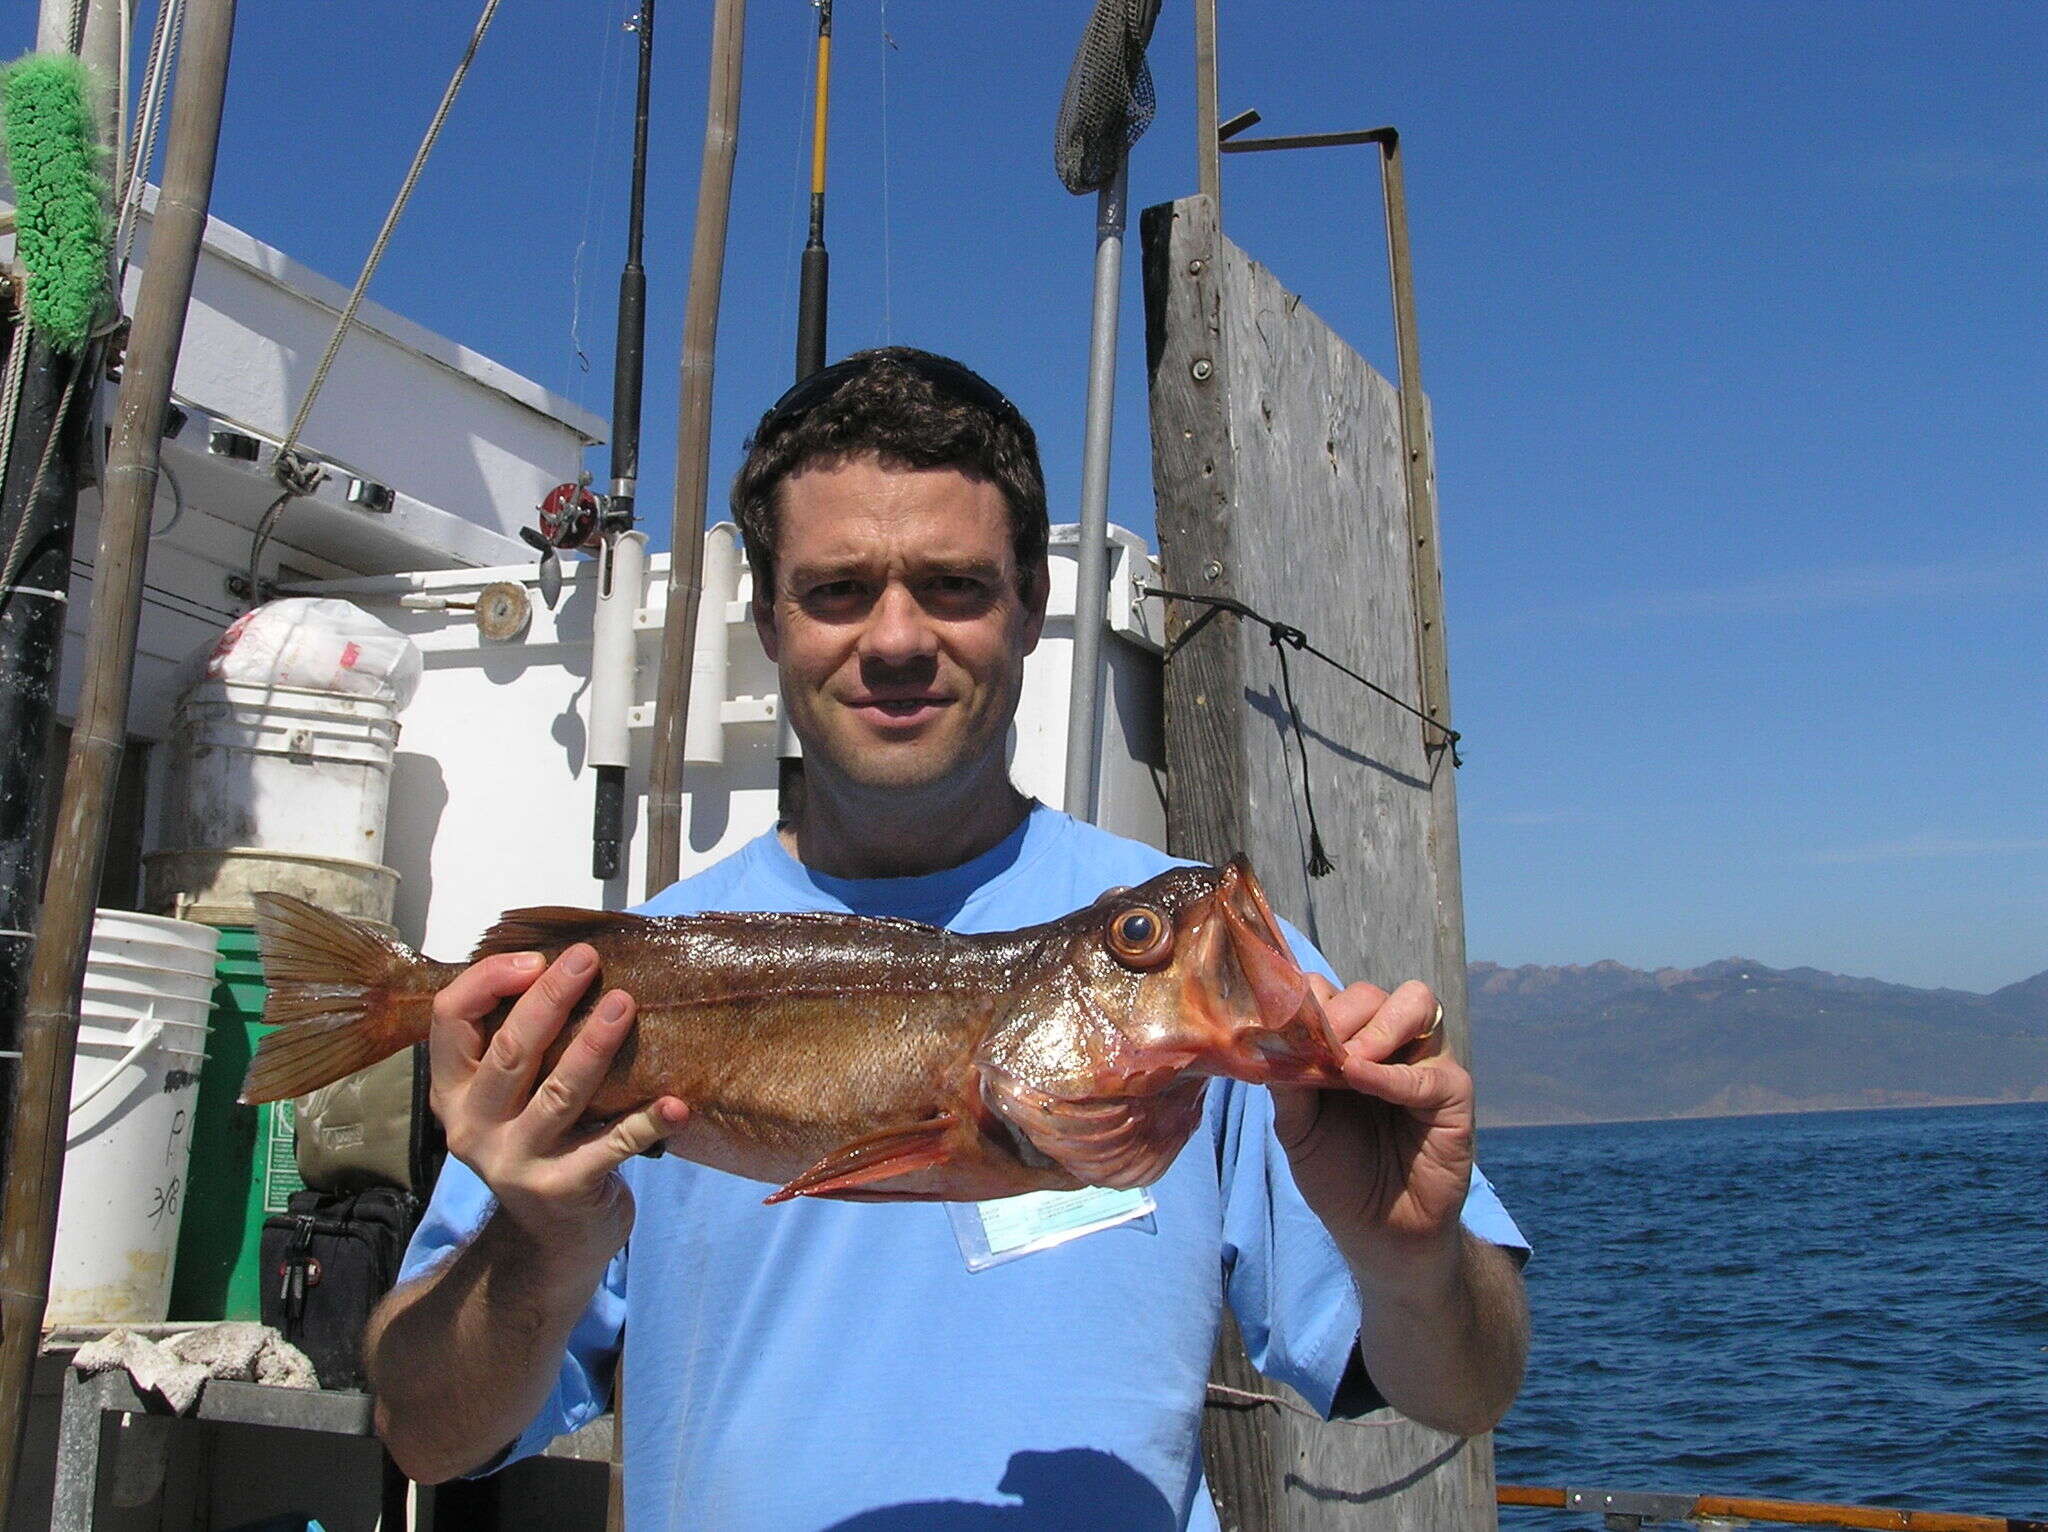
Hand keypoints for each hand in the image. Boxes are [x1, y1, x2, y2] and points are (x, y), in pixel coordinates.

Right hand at [428, 945, 687, 1251]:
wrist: (553, 1239)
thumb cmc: (542, 1141)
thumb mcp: (509, 1096)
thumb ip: (518, 1040)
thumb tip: (565, 962)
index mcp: (453, 1091)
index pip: (450, 1019)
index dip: (489, 981)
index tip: (538, 958)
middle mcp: (473, 1127)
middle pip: (509, 1051)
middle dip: (549, 1000)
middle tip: (587, 961)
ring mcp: (516, 1162)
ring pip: (558, 1093)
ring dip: (594, 1046)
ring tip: (624, 1004)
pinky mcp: (564, 1189)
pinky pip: (612, 1146)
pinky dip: (648, 1122)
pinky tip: (676, 1103)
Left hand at [1270, 977, 1474, 1280]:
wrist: (1377, 1233)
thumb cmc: (1337, 1174)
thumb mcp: (1297, 1126)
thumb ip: (1288, 1081)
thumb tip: (1268, 1040)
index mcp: (1347, 1042)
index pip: (1329, 993)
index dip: (1306, 1003)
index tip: (1282, 1028)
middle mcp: (1388, 1042)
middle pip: (1371, 993)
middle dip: (1340, 1013)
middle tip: (1316, 1044)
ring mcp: (1424, 1062)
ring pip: (1415, 1004)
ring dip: (1376, 1024)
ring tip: (1347, 1059)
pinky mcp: (1453, 1095)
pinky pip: (1429, 1071)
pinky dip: (1392, 1074)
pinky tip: (1362, 1079)